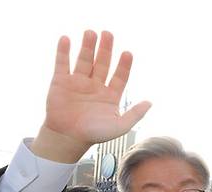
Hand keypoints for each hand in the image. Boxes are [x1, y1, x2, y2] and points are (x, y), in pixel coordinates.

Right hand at [31, 30, 150, 162]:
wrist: (68, 138)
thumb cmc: (94, 135)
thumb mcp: (120, 126)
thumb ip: (135, 114)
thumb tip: (150, 102)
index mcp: (110, 95)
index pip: (120, 76)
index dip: (124, 65)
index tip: (128, 53)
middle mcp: (95, 86)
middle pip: (102, 63)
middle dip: (105, 49)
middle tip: (108, 34)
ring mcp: (78, 82)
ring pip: (84, 60)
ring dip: (87, 46)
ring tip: (91, 32)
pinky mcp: (61, 82)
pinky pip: (62, 63)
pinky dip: (64, 51)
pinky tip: (66, 39)